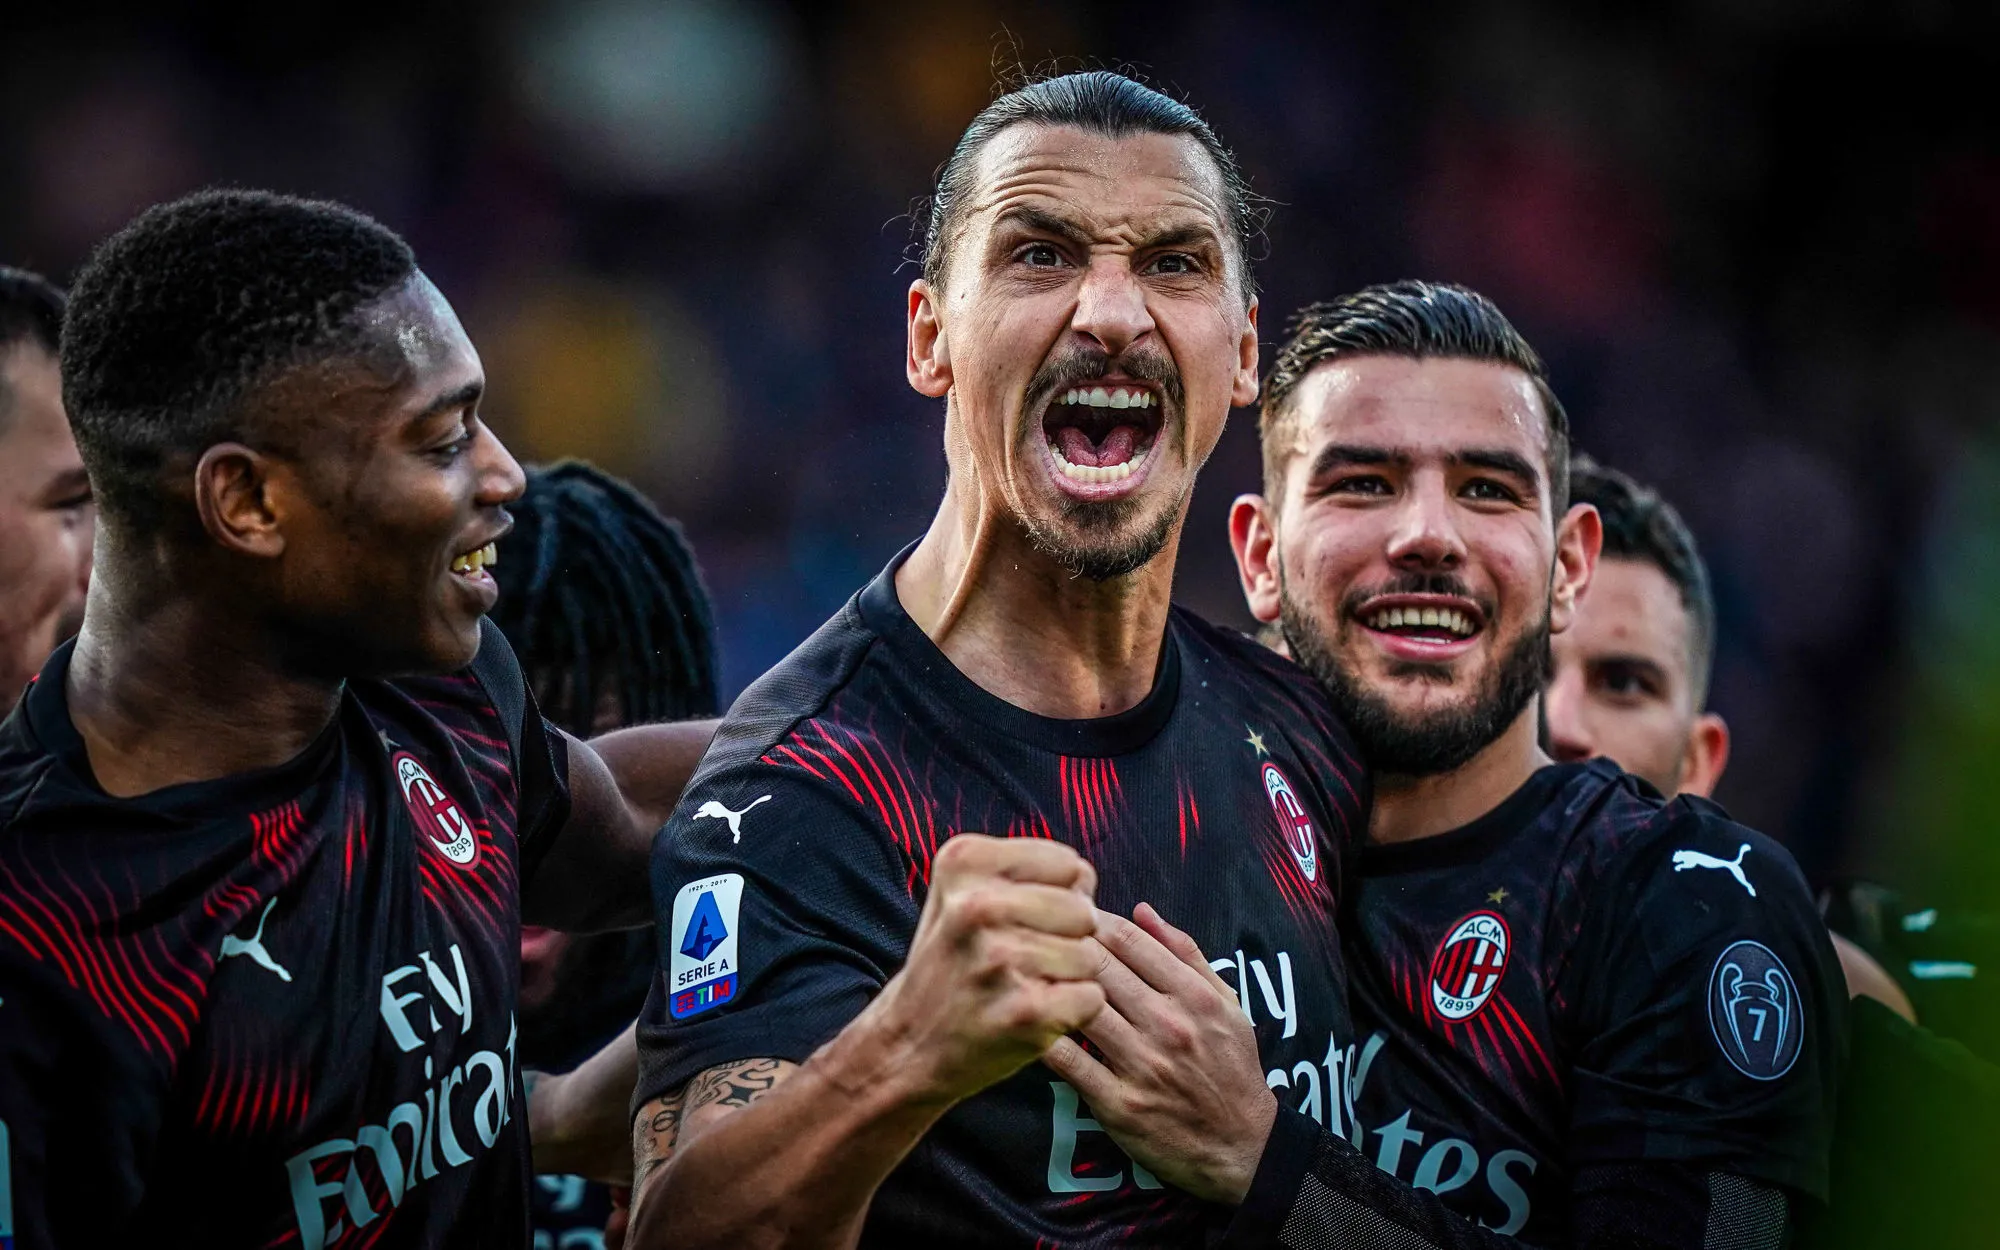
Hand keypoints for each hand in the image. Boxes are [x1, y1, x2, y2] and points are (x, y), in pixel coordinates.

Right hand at [857, 834, 1104, 1107]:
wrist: (908, 1045)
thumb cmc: (950, 961)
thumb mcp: (960, 892)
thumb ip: (1025, 869)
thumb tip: (1086, 875)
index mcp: (963, 862)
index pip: (1070, 866)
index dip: (1059, 896)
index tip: (1023, 921)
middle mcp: (977, 905)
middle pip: (1084, 910)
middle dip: (1068, 938)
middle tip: (1024, 960)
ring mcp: (1000, 959)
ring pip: (1090, 955)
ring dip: (1067, 978)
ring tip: (1023, 986)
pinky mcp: (1024, 1011)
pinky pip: (1091, 996)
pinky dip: (1072, 1011)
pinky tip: (1033, 1014)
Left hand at [1043, 903, 1276, 1204]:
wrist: (1241, 1146)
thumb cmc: (1231, 1068)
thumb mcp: (1226, 1004)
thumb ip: (1186, 954)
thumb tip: (1142, 910)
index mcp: (1194, 996)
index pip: (1129, 940)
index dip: (1091, 919)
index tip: (1071, 915)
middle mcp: (1167, 1025)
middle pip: (1098, 966)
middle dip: (1064, 946)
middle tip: (1040, 937)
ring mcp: (1141, 1066)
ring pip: (1079, 1007)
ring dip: (1050, 985)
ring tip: (1027, 973)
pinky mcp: (1118, 1104)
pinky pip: (1069, 1062)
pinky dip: (1044, 1036)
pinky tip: (1027, 1022)